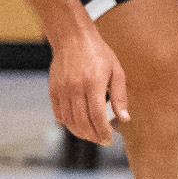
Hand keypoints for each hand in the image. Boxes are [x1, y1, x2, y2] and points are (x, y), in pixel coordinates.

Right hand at [48, 27, 127, 144]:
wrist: (72, 37)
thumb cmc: (99, 53)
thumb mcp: (116, 71)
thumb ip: (120, 96)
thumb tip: (124, 119)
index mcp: (93, 83)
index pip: (97, 117)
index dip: (103, 132)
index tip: (109, 140)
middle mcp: (75, 88)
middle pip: (82, 122)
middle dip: (93, 136)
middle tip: (102, 141)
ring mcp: (62, 89)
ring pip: (69, 121)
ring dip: (80, 133)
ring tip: (91, 136)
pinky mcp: (53, 89)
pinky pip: (58, 113)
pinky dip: (67, 123)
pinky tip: (77, 126)